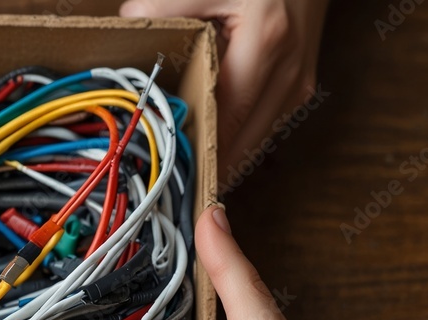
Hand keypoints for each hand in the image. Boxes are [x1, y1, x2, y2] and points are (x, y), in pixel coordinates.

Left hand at [120, 0, 328, 188]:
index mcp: (266, 44)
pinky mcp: (300, 88)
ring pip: (256, 141)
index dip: (201, 152)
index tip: (172, 179)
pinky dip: (238, 142)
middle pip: (245, 142)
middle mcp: (288, 74)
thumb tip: (127, 26)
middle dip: (209, 169)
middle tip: (173, 192)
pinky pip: (263, 127)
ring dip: (225, 160)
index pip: (227, 117)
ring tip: (187, 180)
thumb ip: (165, 5)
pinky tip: (211, 151)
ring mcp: (299, 85)